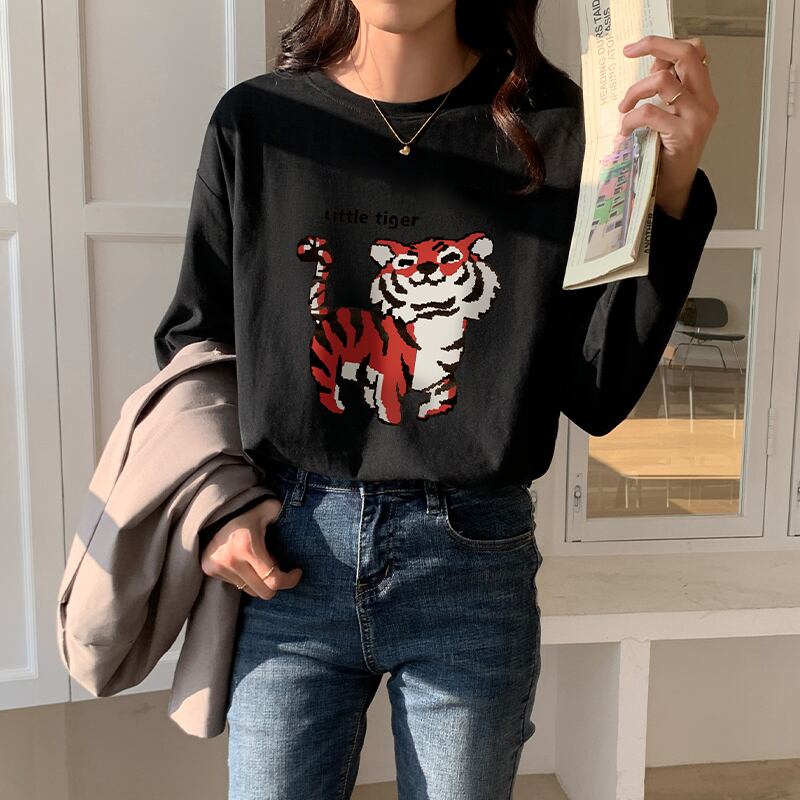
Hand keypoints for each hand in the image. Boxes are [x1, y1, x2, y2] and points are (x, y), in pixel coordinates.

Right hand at [200, 497, 301, 598]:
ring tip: (259, 561)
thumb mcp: (269, 508)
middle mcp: (232, 561)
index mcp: (248, 547)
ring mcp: (219, 567)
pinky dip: (246, 577)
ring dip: (260, 580)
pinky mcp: (210, 570)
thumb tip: (297, 518)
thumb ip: (283, 514)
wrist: (213, 508)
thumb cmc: (247, 508)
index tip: (297, 572)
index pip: (273, 580)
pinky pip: (236, 584)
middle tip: (278, 567)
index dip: (290, 580)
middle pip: (263, 592)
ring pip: (250, 590)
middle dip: (276, 583)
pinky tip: (245, 561)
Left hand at [617, 35, 718, 219]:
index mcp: (703, 94)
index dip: (666, 45)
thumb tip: (651, 68)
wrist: (672, 188)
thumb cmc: (666, 154)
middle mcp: (705, 102)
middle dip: (654, 47)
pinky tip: (625, 131)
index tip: (638, 48)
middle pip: (686, 56)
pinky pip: (650, 114)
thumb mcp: (667, 118)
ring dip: (635, 92)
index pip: (694, 53)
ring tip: (624, 109)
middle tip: (629, 52)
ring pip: (663, 82)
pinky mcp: (683, 136)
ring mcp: (697, 118)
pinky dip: (631, 119)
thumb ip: (664, 94)